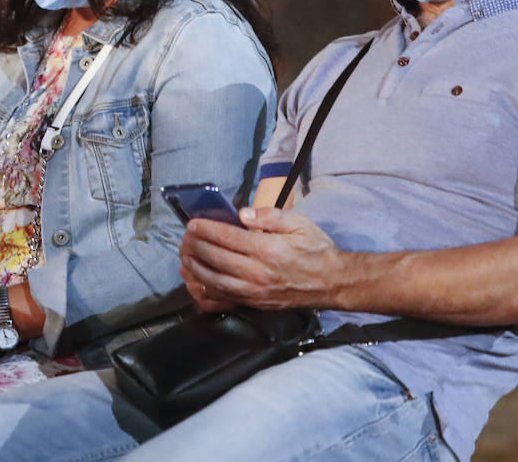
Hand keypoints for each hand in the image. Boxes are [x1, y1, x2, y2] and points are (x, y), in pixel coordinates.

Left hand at [179, 206, 344, 310]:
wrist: (332, 282)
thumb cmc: (316, 250)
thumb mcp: (298, 223)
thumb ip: (269, 216)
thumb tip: (243, 214)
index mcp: (267, 249)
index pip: (227, 237)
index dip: (206, 229)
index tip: (193, 223)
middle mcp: (258, 272)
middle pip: (216, 258)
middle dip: (195, 246)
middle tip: (184, 238)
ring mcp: (256, 291)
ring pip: (216, 281)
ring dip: (196, 269)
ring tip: (185, 258)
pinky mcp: (257, 303)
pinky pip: (225, 298)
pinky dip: (208, 290)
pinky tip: (199, 282)